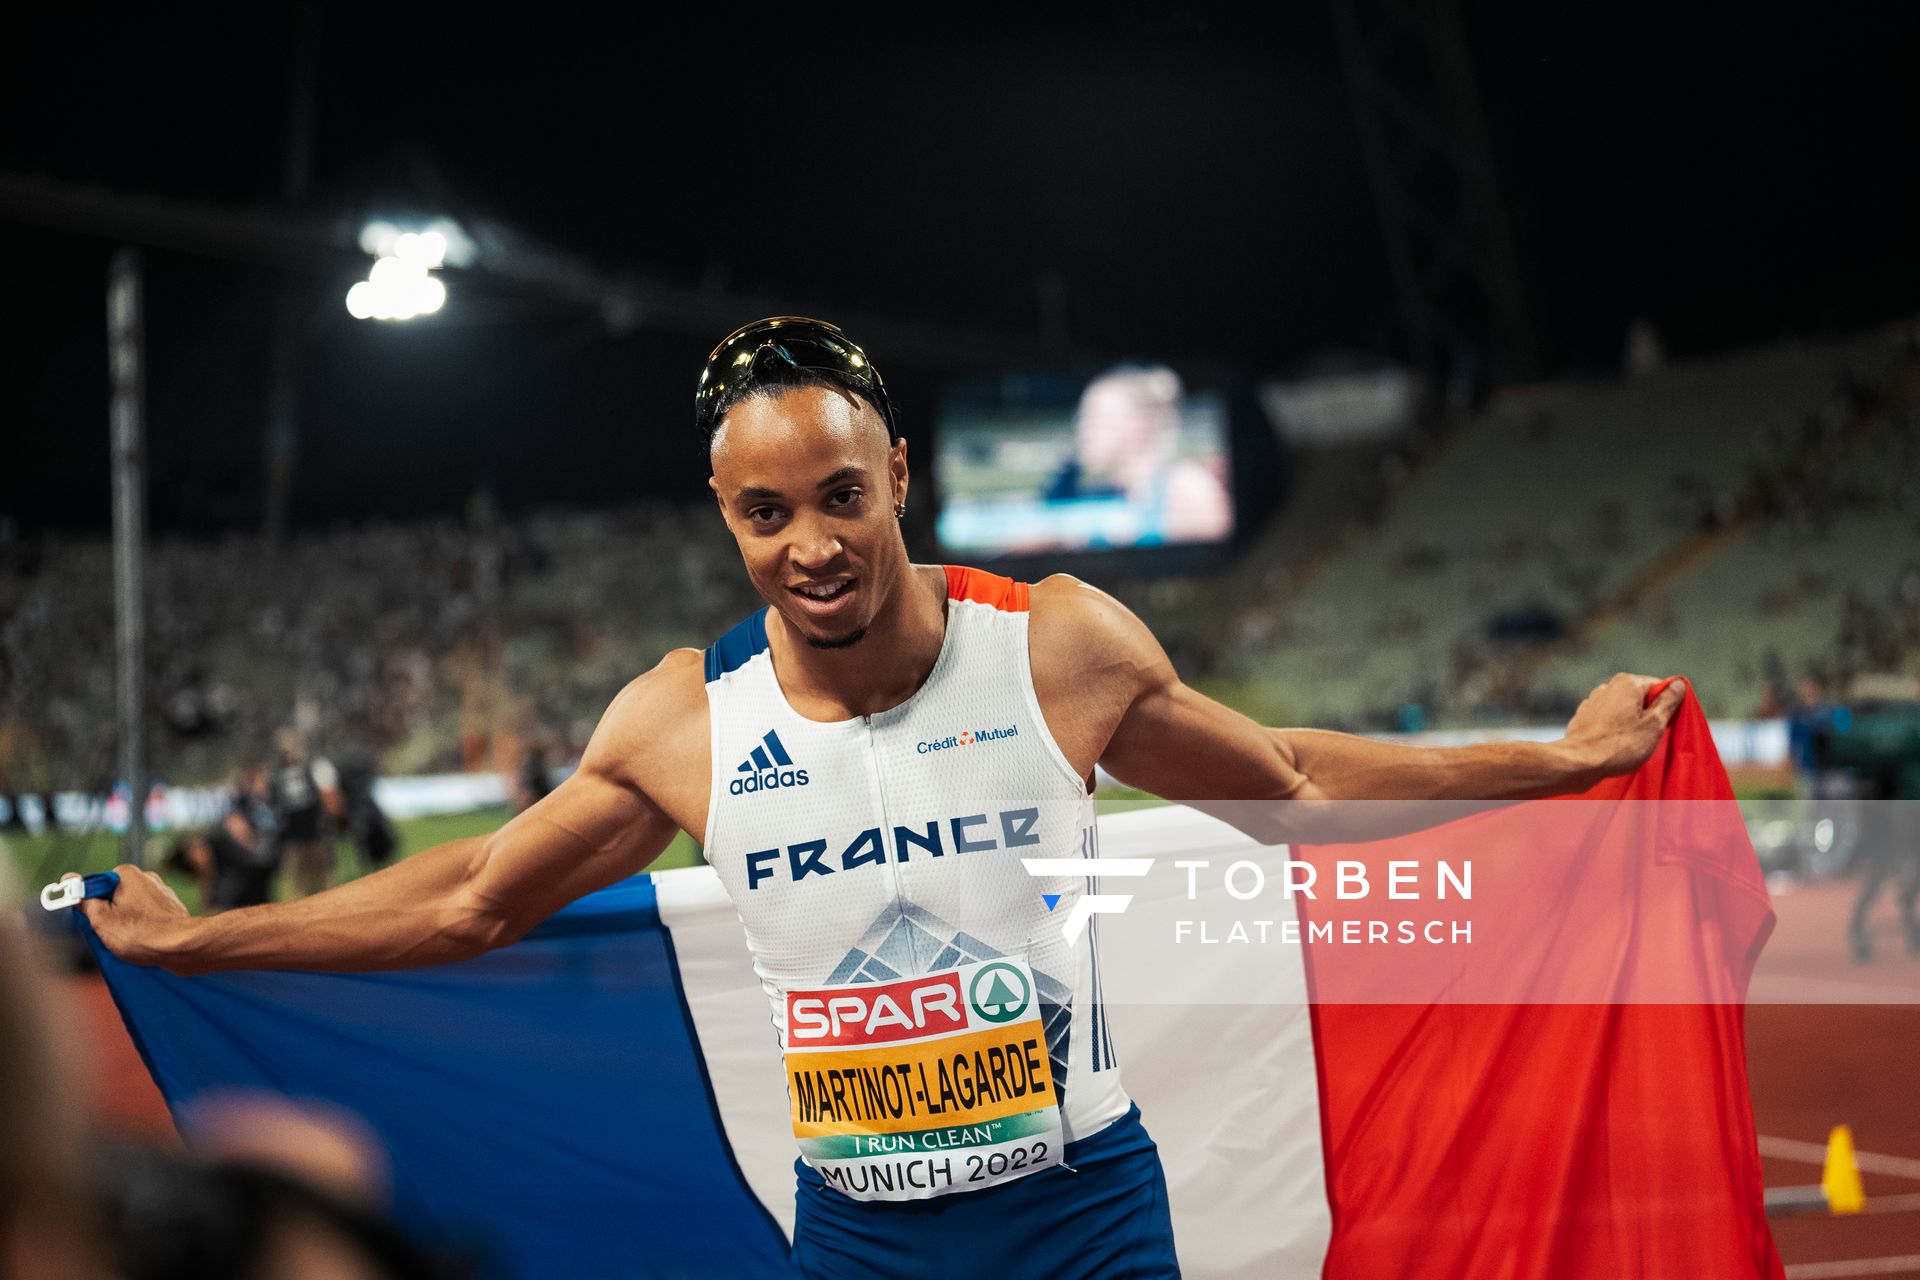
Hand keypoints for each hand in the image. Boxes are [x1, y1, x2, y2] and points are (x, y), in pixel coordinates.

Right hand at [65, 864, 191, 967]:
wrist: (181, 947)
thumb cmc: (139, 933)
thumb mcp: (100, 918)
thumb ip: (84, 898)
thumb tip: (69, 879)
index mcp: (127, 874)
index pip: (96, 885)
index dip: (89, 904)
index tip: (91, 919)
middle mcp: (147, 877)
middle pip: (113, 896)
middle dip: (108, 914)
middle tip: (109, 932)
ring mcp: (161, 892)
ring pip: (131, 907)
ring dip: (126, 922)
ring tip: (129, 938)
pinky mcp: (171, 908)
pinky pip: (147, 915)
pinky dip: (142, 926)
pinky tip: (143, 939)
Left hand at [1563, 673, 1687, 777]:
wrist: (1579, 763)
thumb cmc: (1619, 745)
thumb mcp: (1654, 724)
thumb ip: (1668, 702)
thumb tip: (1679, 685)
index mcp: (1627, 683)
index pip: (1660, 687)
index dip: (1667, 705)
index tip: (1666, 724)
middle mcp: (1608, 686)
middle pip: (1641, 698)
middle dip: (1649, 715)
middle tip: (1650, 736)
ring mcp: (1593, 701)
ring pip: (1624, 710)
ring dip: (1631, 724)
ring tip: (1630, 743)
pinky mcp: (1584, 717)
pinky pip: (1608, 720)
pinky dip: (1614, 730)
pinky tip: (1614, 745)